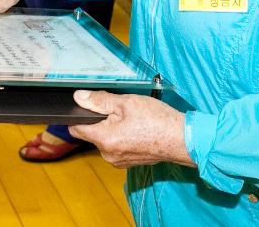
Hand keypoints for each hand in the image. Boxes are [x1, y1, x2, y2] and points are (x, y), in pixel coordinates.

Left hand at [68, 92, 194, 168]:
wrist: (182, 140)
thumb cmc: (157, 120)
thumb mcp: (127, 102)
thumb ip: (100, 100)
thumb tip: (79, 97)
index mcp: (105, 139)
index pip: (76, 129)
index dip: (76, 115)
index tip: (82, 106)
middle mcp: (108, 154)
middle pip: (91, 133)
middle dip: (99, 120)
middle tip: (118, 109)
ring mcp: (118, 161)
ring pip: (104, 140)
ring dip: (111, 128)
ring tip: (130, 119)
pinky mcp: (128, 162)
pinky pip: (116, 147)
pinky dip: (121, 137)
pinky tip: (135, 129)